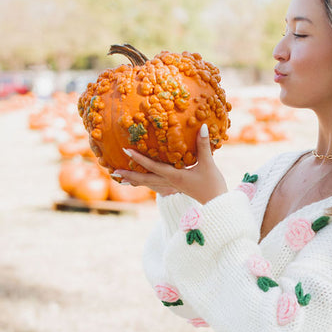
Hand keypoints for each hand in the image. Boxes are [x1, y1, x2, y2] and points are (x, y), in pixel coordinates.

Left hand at [113, 125, 227, 202]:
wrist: (217, 204)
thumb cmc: (213, 184)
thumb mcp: (209, 163)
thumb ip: (204, 145)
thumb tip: (203, 127)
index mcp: (175, 176)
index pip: (153, 166)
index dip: (139, 158)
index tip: (126, 150)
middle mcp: (169, 182)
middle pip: (145, 179)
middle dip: (130, 174)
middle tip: (114, 171)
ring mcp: (171, 187)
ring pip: (148, 183)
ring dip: (134, 180)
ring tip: (120, 178)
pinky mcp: (175, 188)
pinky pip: (155, 184)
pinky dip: (144, 182)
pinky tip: (139, 180)